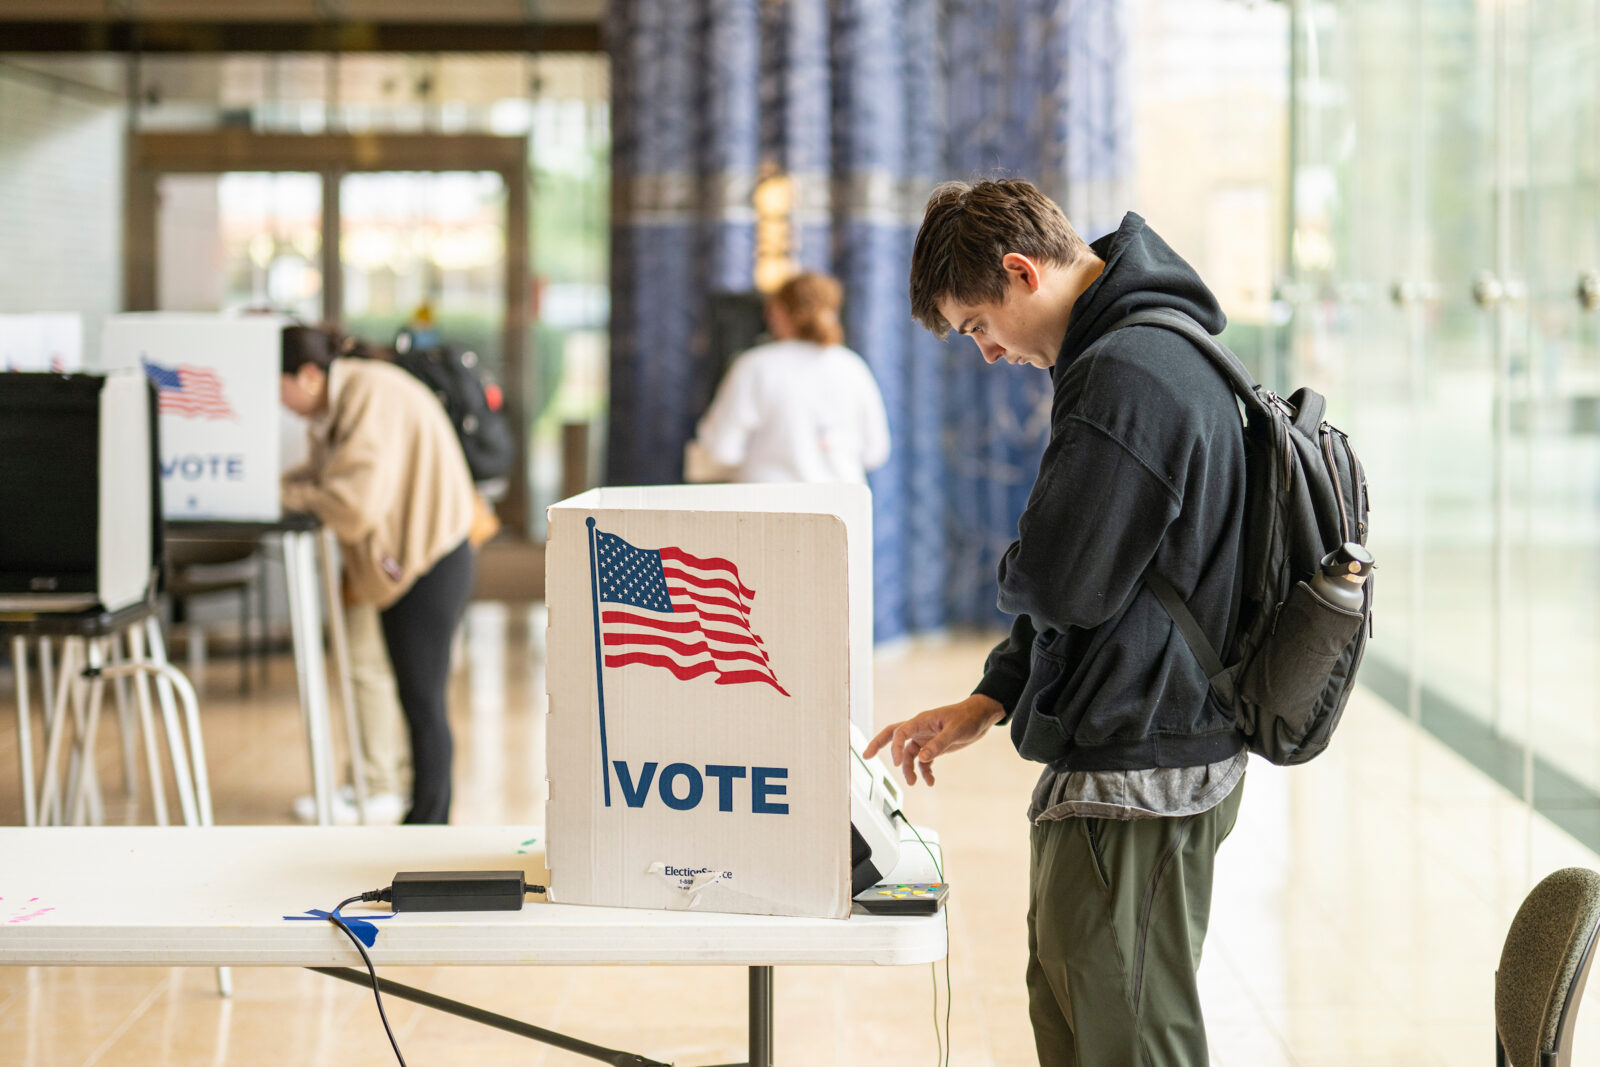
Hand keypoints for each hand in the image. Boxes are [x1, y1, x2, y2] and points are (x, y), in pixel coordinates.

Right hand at [863, 694, 1004, 786]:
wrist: (981, 717)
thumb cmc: (968, 718)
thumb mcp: (955, 731)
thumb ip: (938, 745)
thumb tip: (922, 758)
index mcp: (922, 720)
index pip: (900, 732)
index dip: (895, 747)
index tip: (897, 763)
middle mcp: (920, 728)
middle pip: (893, 735)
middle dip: (879, 745)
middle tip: (866, 756)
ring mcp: (925, 737)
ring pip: (909, 754)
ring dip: (908, 769)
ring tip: (914, 783)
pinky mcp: (933, 746)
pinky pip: (922, 760)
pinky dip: (924, 771)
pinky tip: (930, 781)